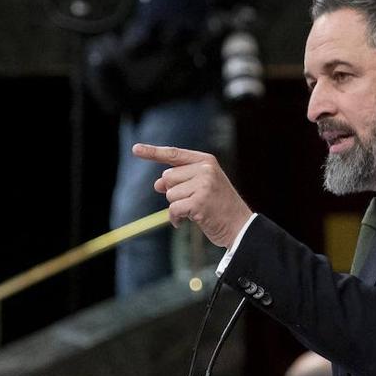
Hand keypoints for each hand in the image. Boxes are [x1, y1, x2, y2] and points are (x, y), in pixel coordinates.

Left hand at [133, 144, 252, 247]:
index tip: (135, 149)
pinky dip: (175, 218)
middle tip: (192, 201)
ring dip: (176, 206)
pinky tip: (184, 222)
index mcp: (206, 161)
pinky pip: (173, 209)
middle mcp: (206, 170)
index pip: (175, 154)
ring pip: (169, 194)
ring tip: (195, 211)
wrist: (240, 226)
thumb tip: (156, 184)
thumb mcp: (201, 188)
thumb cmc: (219, 207)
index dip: (153, 152)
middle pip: (168, 177)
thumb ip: (180, 181)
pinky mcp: (199, 202)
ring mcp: (204, 185)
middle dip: (174, 192)